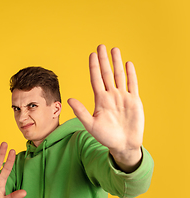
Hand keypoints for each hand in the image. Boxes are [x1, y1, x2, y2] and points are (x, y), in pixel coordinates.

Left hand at [68, 45, 143, 171]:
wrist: (123, 145)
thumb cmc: (106, 137)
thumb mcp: (91, 125)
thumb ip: (81, 111)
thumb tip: (69, 99)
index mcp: (100, 100)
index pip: (96, 79)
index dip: (94, 67)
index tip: (92, 55)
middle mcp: (111, 95)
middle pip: (106, 74)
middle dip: (104, 60)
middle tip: (101, 46)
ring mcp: (123, 97)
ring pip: (119, 76)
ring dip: (117, 63)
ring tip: (114, 49)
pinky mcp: (134, 101)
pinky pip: (133, 84)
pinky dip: (131, 74)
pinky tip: (128, 63)